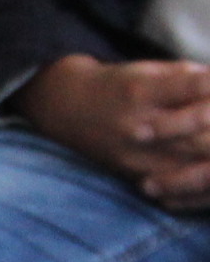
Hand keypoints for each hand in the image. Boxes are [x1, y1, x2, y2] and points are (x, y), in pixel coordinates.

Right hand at [17, 55, 209, 208]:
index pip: (199, 88)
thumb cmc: (118, 87)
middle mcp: (137, 126)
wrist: (65, 110)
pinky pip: (180, 190)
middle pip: (204, 134)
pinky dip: (203, 189)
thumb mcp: (148, 71)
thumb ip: (189, 79)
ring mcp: (137, 156)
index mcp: (141, 91)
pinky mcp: (136, 176)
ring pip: (197, 165)